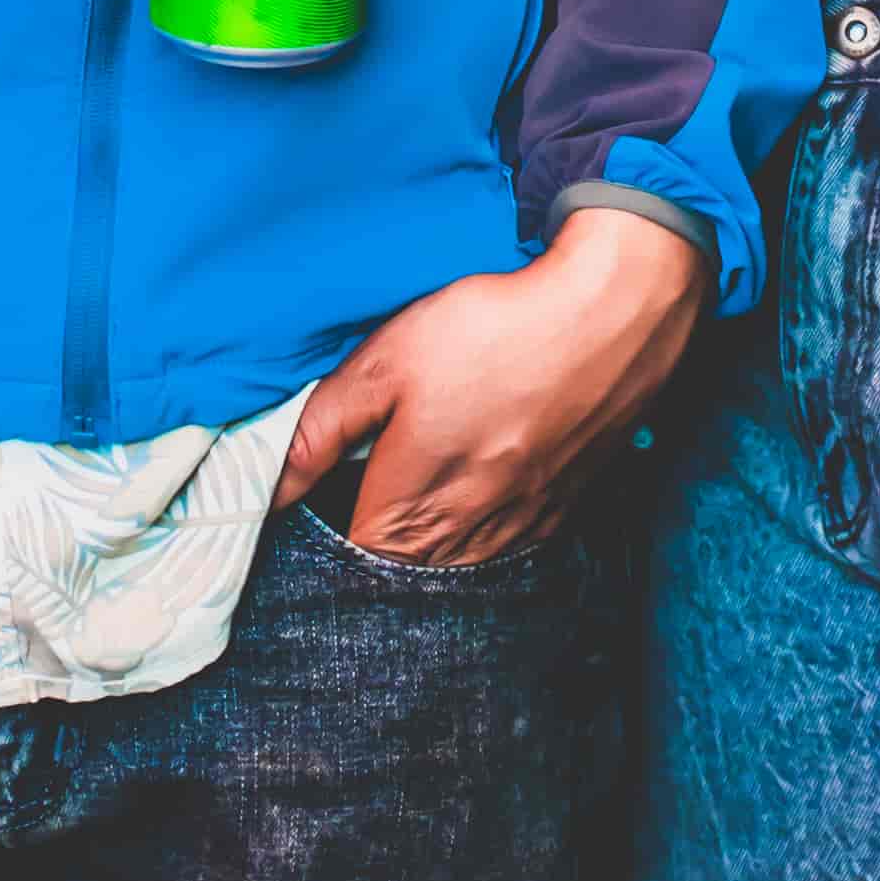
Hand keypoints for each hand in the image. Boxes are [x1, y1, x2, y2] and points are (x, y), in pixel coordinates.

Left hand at [277, 204, 704, 567]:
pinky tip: (483, 476)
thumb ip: (323, 429)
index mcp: (410, 511)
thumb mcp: (387, 363)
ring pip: (455, 558)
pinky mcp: (561, 510)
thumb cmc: (493, 332)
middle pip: (401, 565)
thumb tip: (270, 485)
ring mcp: (518, 529)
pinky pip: (507, 540)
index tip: (324, 483)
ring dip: (432, 531)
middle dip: (377, 530)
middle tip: (372, 474)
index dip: (325, 520)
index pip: (346, 556)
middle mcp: (464, 539)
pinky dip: (485, 521)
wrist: (609, 315)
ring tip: (427, 475)